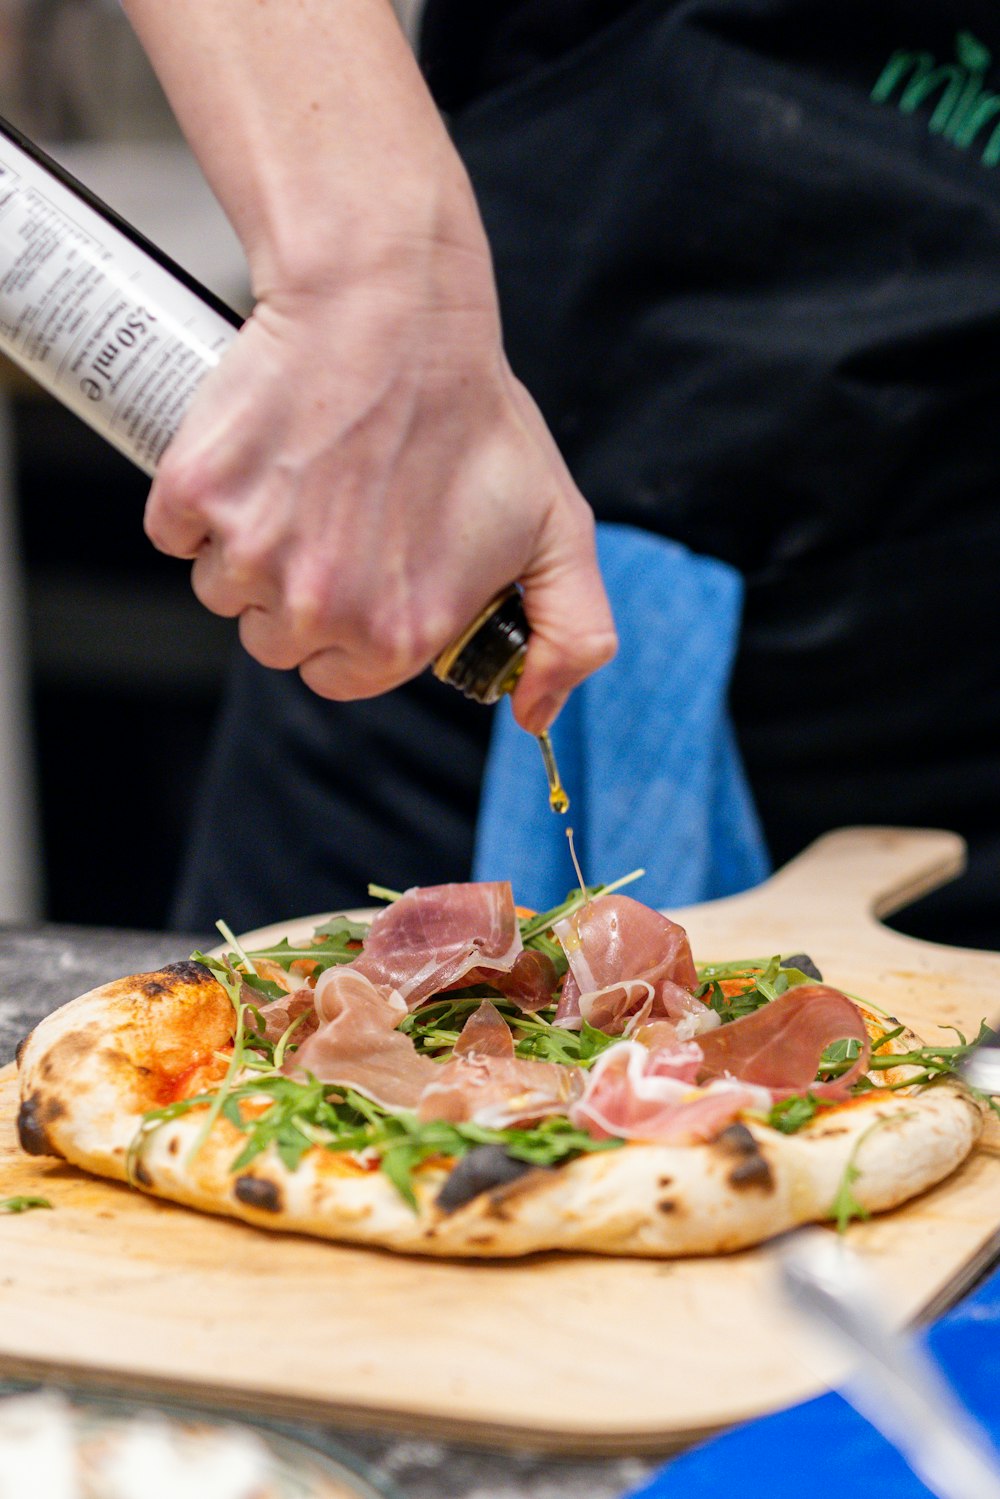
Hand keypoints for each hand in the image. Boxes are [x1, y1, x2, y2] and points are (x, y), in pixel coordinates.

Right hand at [143, 235, 616, 732]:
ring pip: (222, 588)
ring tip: (300, 480)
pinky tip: (254, 460)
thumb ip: (571, 635)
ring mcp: (249, 553)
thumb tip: (535, 715)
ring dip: (245, 548)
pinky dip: (198, 504)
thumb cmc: (475, 414)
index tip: (362, 570)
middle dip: (297, 591)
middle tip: (335, 513)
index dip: (349, 627)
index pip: (337, 677)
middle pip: (274, 639)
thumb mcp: (561, 531)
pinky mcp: (196, 495)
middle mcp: (318, 610)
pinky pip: (174, 533)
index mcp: (395, 636)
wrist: (392, 308)